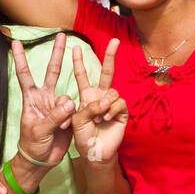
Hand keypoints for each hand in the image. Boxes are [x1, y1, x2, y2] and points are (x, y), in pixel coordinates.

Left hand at [12, 33, 75, 165]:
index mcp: (31, 99)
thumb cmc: (32, 144)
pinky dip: (72, 118)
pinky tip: (66, 128)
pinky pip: (75, 109)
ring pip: (66, 94)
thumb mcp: (39, 130)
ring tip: (60, 126)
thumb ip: (55, 115)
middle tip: (61, 35)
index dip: (20, 58)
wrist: (42, 160)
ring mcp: (57, 105)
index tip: (14, 42)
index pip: (24, 74)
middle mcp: (44, 98)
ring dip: (65, 110)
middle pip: (52, 71)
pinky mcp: (69, 114)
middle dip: (57, 53)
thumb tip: (69, 101)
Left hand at [70, 39, 127, 163]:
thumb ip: (84, 108)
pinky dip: (111, 110)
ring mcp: (111, 104)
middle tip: (115, 40)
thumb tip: (102, 101)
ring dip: (103, 104)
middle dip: (110, 56)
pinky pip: (119, 102)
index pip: (81, 75)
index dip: (78, 61)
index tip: (75, 46)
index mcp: (84, 96)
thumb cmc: (80, 137)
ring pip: (112, 91)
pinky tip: (105, 119)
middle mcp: (99, 96)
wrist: (92, 153)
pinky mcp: (121, 112)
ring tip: (96, 118)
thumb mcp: (73, 120)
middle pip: (106, 72)